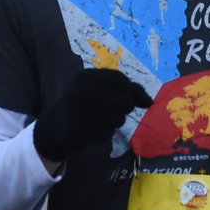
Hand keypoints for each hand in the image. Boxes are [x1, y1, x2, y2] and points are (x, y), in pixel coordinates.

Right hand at [33, 69, 151, 165]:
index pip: (121, 80)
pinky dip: (106, 132)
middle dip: (126, 107)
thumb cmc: (88, 103)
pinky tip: (95, 129)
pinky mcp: (81, 130)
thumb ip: (129, 90)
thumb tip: (150, 102)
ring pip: (118, 118)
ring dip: (116, 121)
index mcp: (85, 77)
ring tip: (102, 118)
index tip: (126, 96)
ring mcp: (80, 112)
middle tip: (116, 109)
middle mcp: (81, 92)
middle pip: (125, 100)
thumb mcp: (102, 89)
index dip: (130, 90)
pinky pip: (109, 132)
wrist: (59, 124)